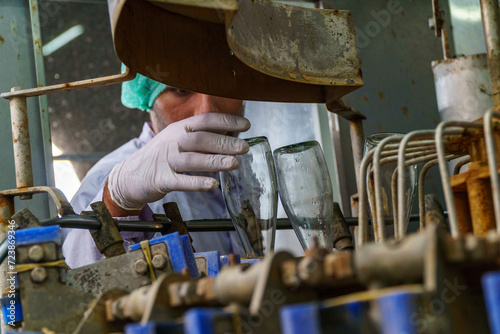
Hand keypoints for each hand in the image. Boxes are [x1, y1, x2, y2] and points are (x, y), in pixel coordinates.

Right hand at [107, 113, 250, 210]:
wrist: (130, 175)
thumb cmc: (162, 156)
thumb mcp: (178, 139)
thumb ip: (201, 136)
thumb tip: (232, 136)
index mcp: (179, 128)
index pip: (205, 120)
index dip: (226, 121)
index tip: (246, 125)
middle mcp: (173, 141)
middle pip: (200, 138)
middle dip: (224, 142)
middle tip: (245, 147)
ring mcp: (166, 160)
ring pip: (192, 159)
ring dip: (214, 161)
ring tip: (234, 164)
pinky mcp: (162, 179)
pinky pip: (181, 181)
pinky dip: (197, 182)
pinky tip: (213, 184)